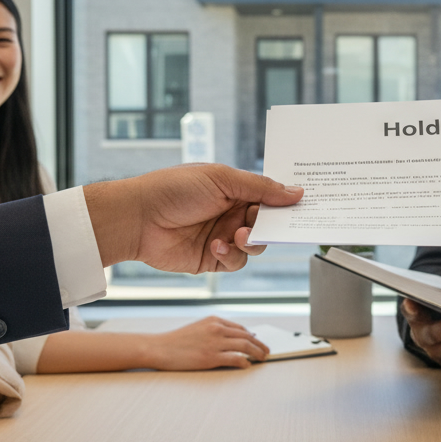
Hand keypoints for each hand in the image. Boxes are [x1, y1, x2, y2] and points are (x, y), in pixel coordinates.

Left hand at [84, 163, 303, 272]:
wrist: (138, 219)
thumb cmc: (173, 189)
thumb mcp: (222, 179)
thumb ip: (261, 187)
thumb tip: (295, 192)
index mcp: (235, 189)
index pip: (270, 196)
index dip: (285, 203)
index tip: (302, 206)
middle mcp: (231, 212)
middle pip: (268, 224)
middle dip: (270, 226)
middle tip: (265, 224)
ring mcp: (223, 235)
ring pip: (256, 246)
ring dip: (251, 242)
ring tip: (237, 235)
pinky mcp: (212, 258)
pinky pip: (236, 262)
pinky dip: (231, 255)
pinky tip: (215, 246)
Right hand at [149, 316, 269, 369]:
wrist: (159, 348)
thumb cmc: (176, 341)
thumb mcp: (198, 328)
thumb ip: (215, 330)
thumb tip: (234, 337)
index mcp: (214, 320)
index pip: (240, 328)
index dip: (252, 336)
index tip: (257, 342)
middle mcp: (217, 329)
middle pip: (247, 336)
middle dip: (260, 344)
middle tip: (267, 351)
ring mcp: (215, 343)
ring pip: (245, 346)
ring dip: (257, 353)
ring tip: (262, 358)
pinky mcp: (211, 357)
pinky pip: (236, 359)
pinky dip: (245, 362)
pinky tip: (247, 365)